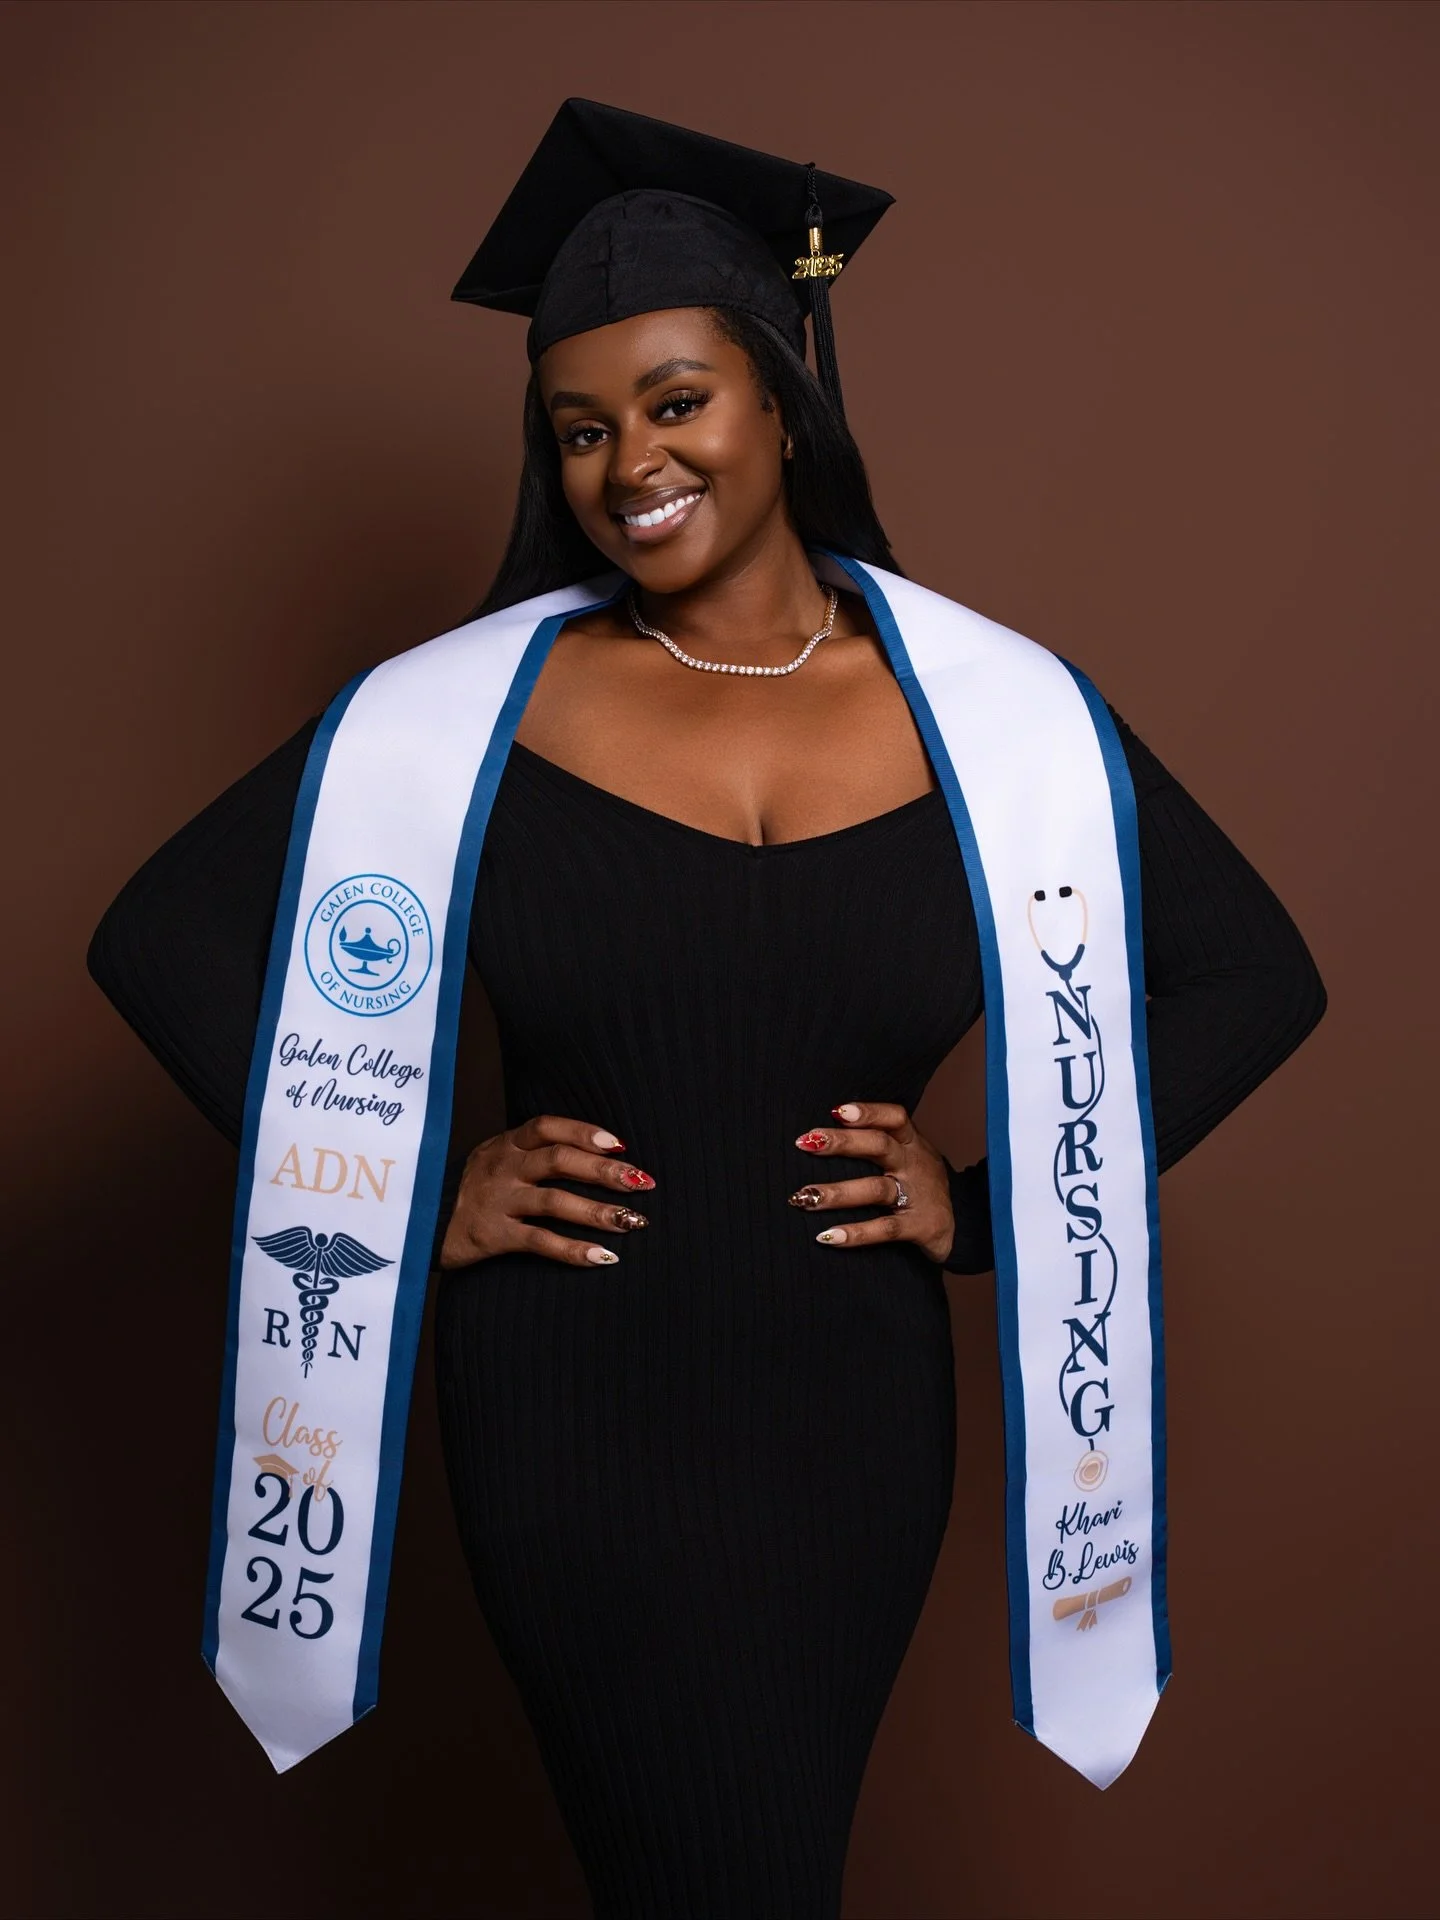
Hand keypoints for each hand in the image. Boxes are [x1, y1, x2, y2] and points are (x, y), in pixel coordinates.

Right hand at [438, 1113, 655, 1270]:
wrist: (420, 1223)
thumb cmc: (474, 1190)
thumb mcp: (497, 1160)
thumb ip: (534, 1154)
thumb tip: (598, 1154)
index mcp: (507, 1144)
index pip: (547, 1127)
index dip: (584, 1131)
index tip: (618, 1143)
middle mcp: (504, 1167)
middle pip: (559, 1161)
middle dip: (604, 1171)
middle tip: (641, 1182)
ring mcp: (498, 1201)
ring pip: (555, 1201)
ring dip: (598, 1211)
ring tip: (632, 1221)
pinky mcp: (493, 1235)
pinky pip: (539, 1241)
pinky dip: (573, 1249)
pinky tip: (603, 1257)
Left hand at [789, 1100, 955, 1264]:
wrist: (959, 1224)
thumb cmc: (917, 1184)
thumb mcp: (908, 1155)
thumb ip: (876, 1142)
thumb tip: (817, 1134)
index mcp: (911, 1143)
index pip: (895, 1117)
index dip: (868, 1112)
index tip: (836, 1111)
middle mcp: (914, 1165)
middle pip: (880, 1146)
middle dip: (843, 1143)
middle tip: (807, 1143)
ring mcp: (918, 1196)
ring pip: (876, 1189)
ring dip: (838, 1193)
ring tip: (806, 1197)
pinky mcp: (919, 1227)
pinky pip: (885, 1229)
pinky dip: (856, 1233)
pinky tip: (828, 1236)